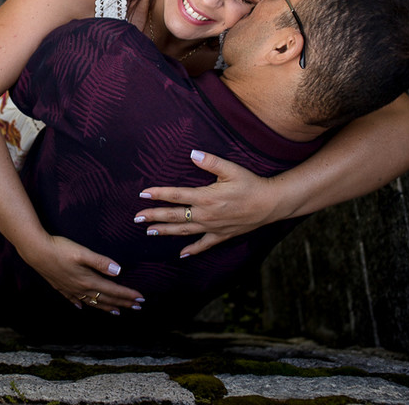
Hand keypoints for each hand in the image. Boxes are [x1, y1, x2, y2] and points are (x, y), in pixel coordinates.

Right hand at [20, 235, 143, 314]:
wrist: (35, 250)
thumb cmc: (59, 248)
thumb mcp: (82, 252)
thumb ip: (101, 262)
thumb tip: (118, 271)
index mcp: (88, 280)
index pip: (113, 290)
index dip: (128, 295)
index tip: (141, 299)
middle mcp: (81, 288)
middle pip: (106, 299)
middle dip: (123, 303)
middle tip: (137, 307)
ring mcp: (70, 289)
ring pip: (92, 302)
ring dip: (106, 307)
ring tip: (117, 312)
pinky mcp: (60, 286)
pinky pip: (75, 299)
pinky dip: (82, 304)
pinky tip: (83, 306)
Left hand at [135, 150, 282, 256]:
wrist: (271, 204)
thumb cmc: (251, 184)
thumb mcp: (231, 169)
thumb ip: (211, 162)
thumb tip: (192, 154)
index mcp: (206, 197)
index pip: (177, 195)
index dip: (159, 194)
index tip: (143, 193)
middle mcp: (206, 214)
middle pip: (175, 215)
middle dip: (154, 216)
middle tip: (137, 218)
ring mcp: (213, 227)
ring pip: (184, 231)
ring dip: (166, 231)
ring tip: (150, 231)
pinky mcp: (222, 235)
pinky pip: (204, 245)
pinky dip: (192, 250)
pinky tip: (181, 254)